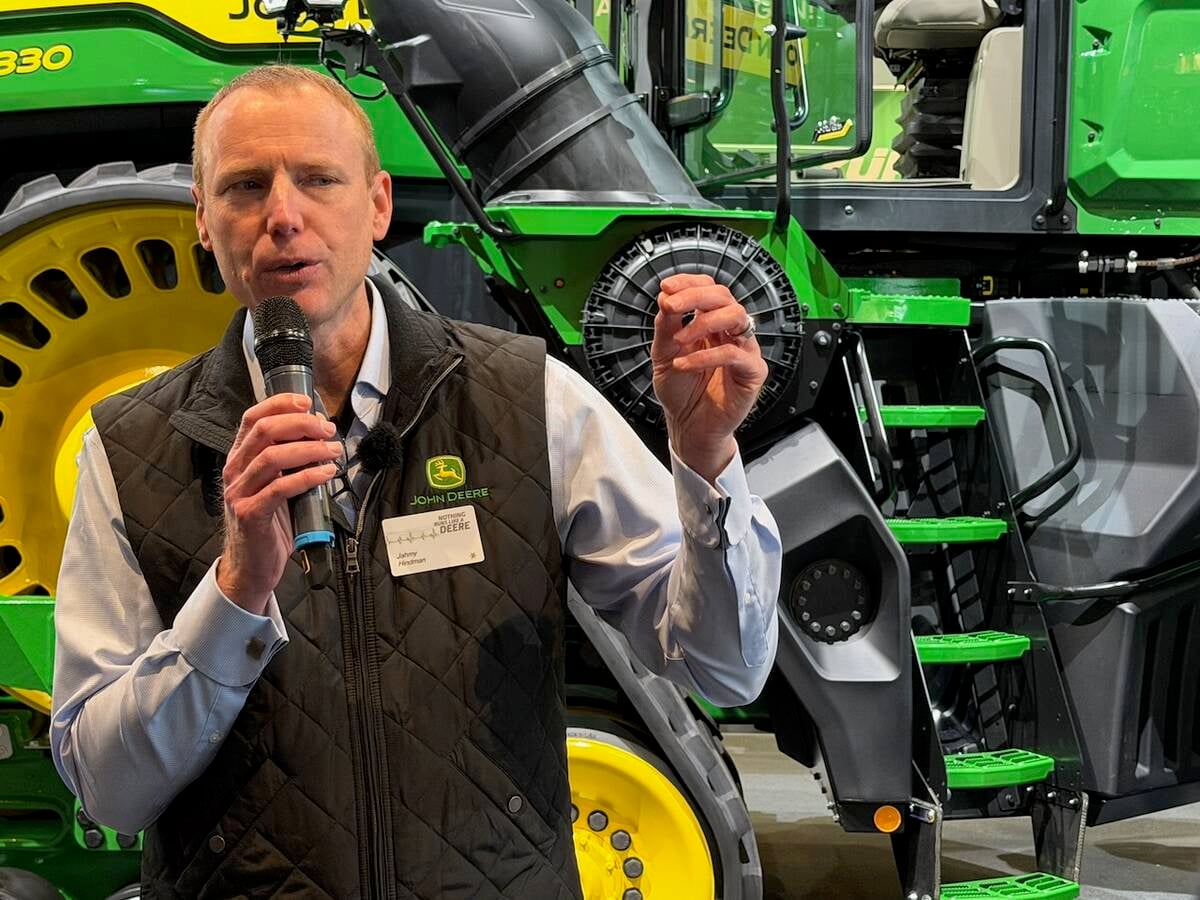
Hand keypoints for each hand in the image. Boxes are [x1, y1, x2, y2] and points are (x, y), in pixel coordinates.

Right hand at [216, 393, 342, 614]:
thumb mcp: (278, 484)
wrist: (253, 566)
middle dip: (301, 424)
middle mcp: (234, 471)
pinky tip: (327, 473)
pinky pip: (280, 488)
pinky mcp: (250, 513)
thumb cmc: (271, 522)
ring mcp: (239, 492)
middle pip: (264, 431)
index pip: (252, 418)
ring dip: (310, 450)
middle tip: (328, 430)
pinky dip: (308, 476)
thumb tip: (322, 436)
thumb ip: (289, 461)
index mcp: (239, 458)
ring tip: (334, 451)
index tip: (308, 402)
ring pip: (273, 457)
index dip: (280, 404)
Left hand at [651, 274, 767, 482]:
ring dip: (703, 322)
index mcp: (711, 322)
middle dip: (695, 296)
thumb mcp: (663, 353)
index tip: (667, 286)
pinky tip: (683, 365)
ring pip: (736, 316)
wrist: (688, 426)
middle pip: (724, 296)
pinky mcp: (752, 372)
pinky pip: (734, 354)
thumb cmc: (680, 391)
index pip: (708, 289)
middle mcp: (730, 332)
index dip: (689, 282)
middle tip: (670, 305)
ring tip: (679, 340)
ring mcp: (744, 349)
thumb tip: (665, 296)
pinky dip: (705, 356)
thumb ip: (666, 325)